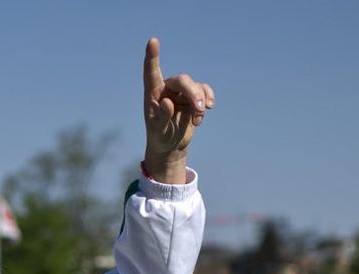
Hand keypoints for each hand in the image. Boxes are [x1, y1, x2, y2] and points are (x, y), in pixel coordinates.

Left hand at [142, 38, 213, 182]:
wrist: (171, 146)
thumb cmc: (159, 137)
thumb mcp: (158, 130)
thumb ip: (162, 117)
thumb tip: (168, 102)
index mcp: (153, 93)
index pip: (151, 71)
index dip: (152, 56)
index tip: (153, 41)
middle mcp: (167, 88)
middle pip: (182, 80)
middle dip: (193, 93)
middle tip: (200, 108)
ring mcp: (181, 92)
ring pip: (195, 86)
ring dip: (201, 99)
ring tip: (199, 117)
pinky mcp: (193, 98)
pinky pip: (204, 91)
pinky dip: (207, 99)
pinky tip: (205, 113)